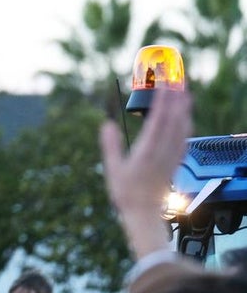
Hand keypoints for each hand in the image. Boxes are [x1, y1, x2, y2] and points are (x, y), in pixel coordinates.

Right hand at [100, 88, 192, 258]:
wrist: (144, 213)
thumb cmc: (126, 193)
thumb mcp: (112, 169)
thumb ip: (111, 145)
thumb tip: (107, 125)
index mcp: (147, 151)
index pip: (159, 120)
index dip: (163, 100)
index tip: (164, 84)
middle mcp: (163, 151)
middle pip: (174, 119)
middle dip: (176, 97)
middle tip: (177, 79)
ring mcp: (171, 156)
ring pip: (182, 127)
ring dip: (184, 107)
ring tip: (185, 90)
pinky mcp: (175, 161)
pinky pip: (184, 138)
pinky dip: (186, 122)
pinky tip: (186, 116)